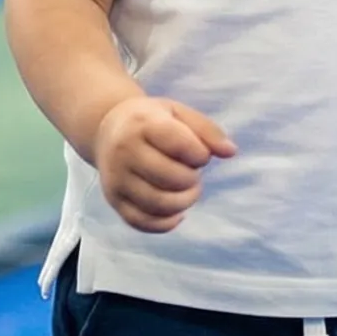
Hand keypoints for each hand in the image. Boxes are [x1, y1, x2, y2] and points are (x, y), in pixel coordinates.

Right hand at [90, 96, 235, 232]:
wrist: (105, 129)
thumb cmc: (151, 120)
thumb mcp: (178, 113)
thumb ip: (207, 130)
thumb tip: (231, 152)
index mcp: (143, 124)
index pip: (179, 144)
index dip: (199, 154)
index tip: (200, 154)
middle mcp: (124, 152)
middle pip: (171, 178)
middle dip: (192, 179)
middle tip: (193, 173)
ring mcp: (116, 179)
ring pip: (158, 204)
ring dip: (184, 202)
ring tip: (187, 190)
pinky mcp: (113, 200)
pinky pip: (141, 222)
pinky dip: (165, 223)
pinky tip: (177, 212)